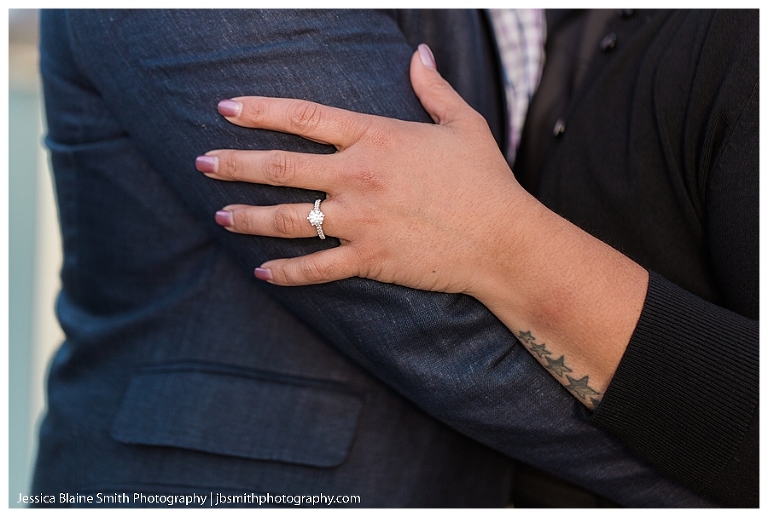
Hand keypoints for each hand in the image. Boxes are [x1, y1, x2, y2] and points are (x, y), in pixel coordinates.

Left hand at [197, 44, 526, 294]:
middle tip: (202, 163)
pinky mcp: (368, 259)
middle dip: (235, 164)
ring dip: (248, 217)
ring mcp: (359, 220)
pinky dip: (285, 273)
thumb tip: (418, 53)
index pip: (304, 117)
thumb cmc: (485, 179)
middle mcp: (358, 176)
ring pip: (287, 219)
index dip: (261, 110)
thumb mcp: (462, 124)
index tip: (225, 108)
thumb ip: (432, 87)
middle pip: (281, 167)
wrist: (503, 239)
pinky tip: (260, 272)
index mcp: (376, 138)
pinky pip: (315, 268)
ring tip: (220, 215)